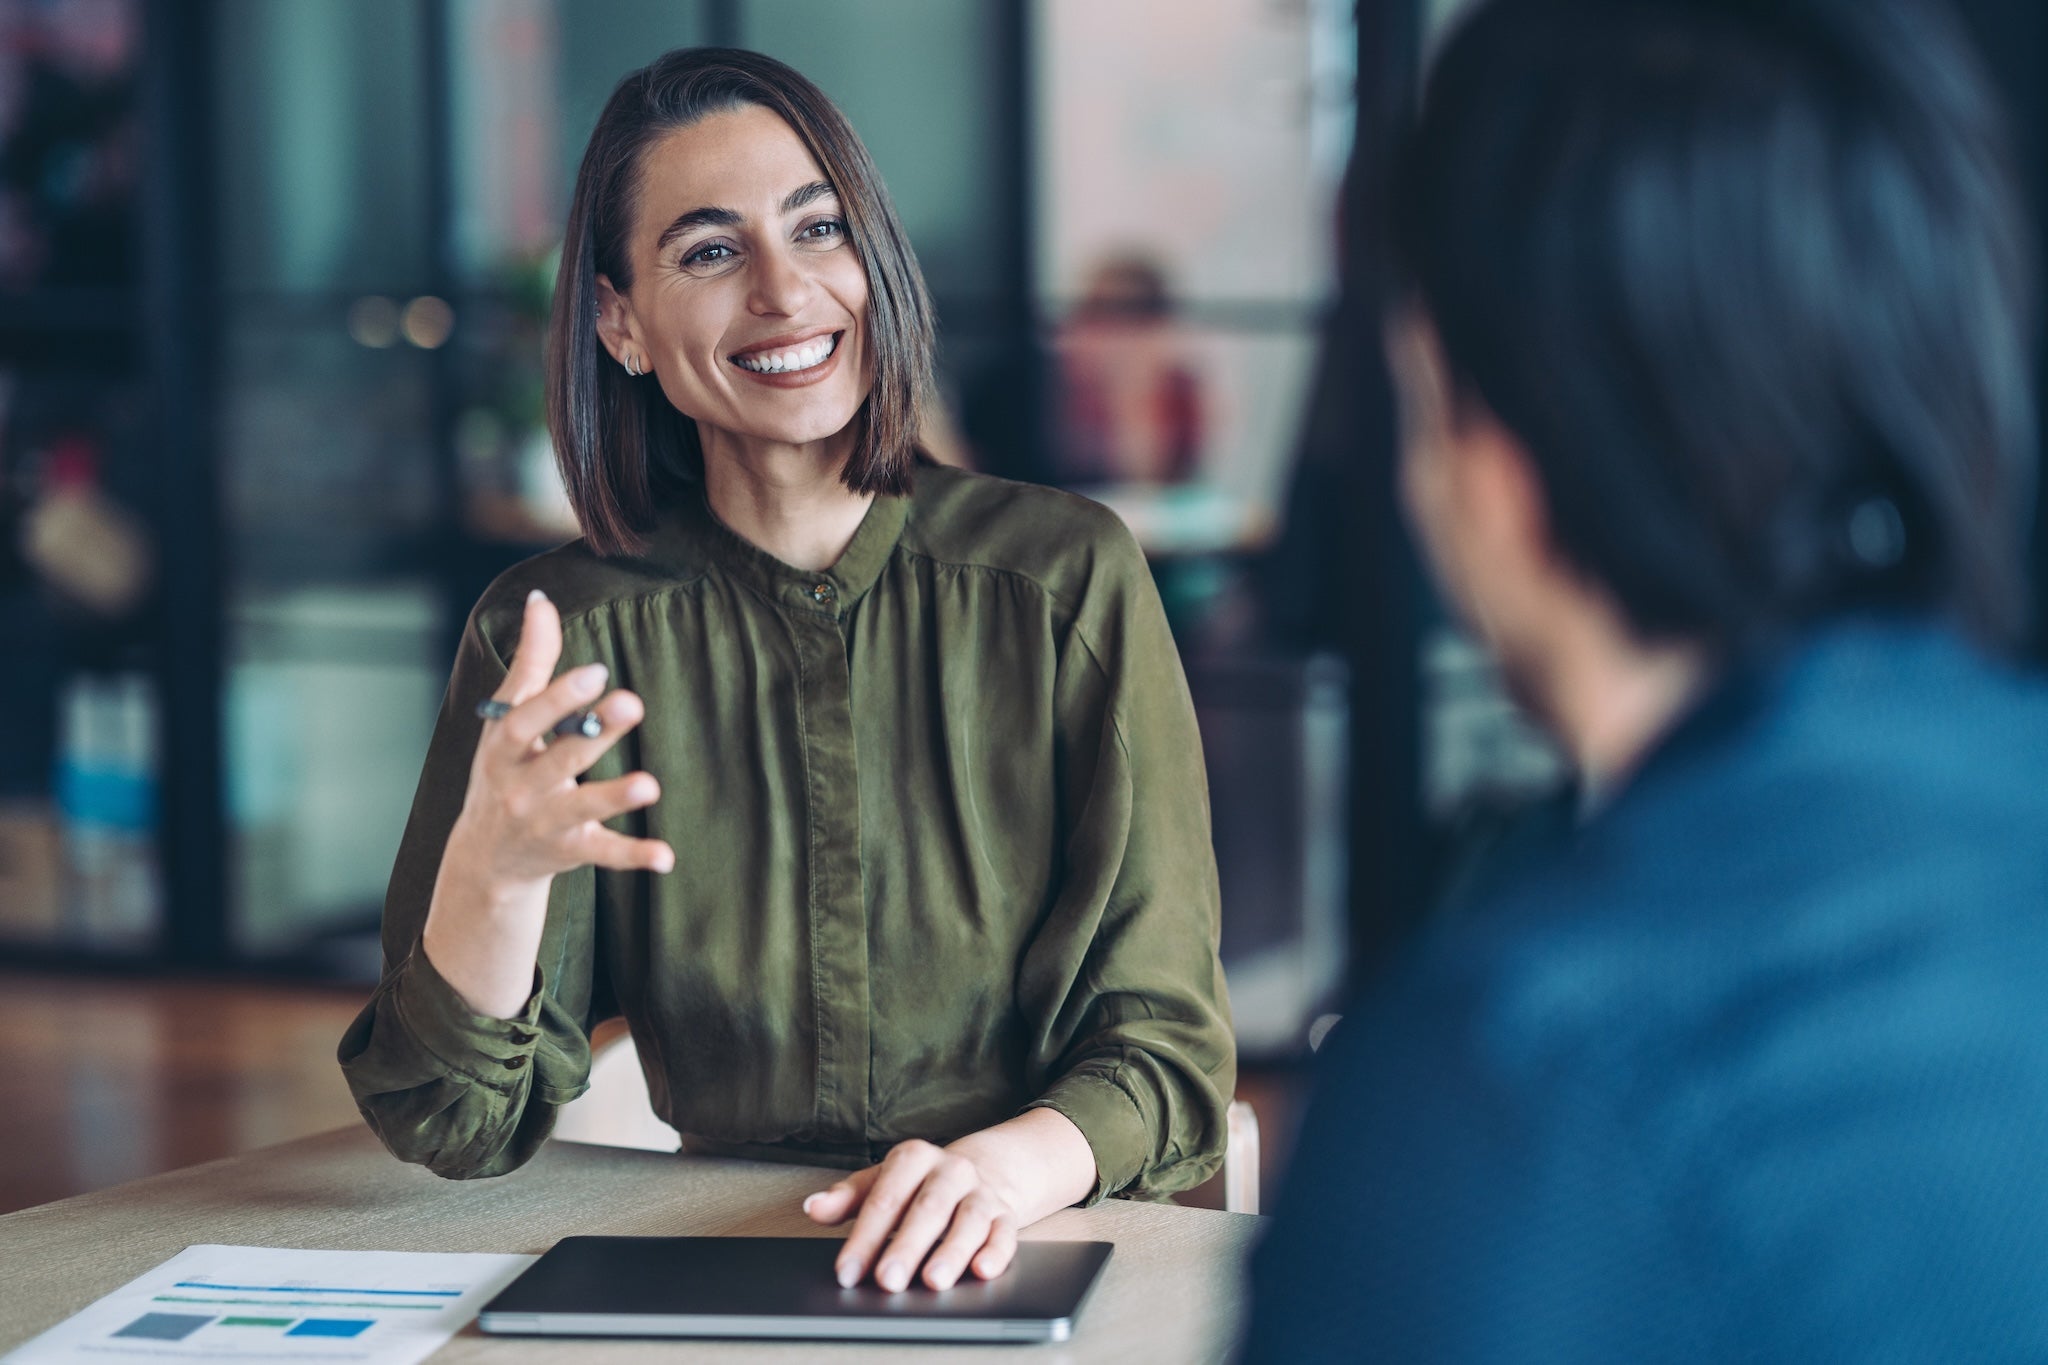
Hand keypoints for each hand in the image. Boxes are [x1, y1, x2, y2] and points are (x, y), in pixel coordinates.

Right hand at [422, 589, 671, 1016]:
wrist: (484, 857)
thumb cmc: (504, 769)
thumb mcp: (507, 718)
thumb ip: (531, 661)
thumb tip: (540, 598)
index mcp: (505, 747)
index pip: (527, 719)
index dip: (559, 696)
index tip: (597, 671)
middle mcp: (521, 785)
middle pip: (559, 758)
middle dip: (593, 733)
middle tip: (632, 703)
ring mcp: (545, 821)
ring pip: (581, 807)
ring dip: (614, 796)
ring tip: (650, 784)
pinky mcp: (570, 851)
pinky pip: (603, 853)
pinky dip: (634, 855)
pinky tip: (666, 856)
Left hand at [801, 1109, 1097, 1292]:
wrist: (984, 1169)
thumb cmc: (920, 1184)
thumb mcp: (881, 1181)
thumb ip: (847, 1197)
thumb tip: (813, 1207)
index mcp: (914, 1158)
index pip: (885, 1198)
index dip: (865, 1237)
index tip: (847, 1271)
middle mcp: (951, 1171)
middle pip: (927, 1208)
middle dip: (907, 1246)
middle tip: (888, 1280)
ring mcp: (981, 1193)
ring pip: (968, 1220)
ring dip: (952, 1252)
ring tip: (933, 1281)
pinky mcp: (1005, 1215)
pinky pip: (1005, 1232)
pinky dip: (996, 1252)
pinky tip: (982, 1271)